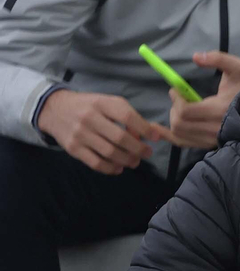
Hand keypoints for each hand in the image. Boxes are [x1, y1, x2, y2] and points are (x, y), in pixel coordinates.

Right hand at [37, 89, 171, 173]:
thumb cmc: (88, 106)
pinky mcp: (73, 148)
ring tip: (135, 161)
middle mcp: (90, 118)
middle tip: (147, 153)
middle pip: (120, 138)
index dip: (144, 129)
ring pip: (110, 152)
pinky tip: (119, 167)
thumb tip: (149, 132)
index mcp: (102, 103)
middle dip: (138, 149)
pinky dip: (111, 168)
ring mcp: (80, 134)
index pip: (127, 116)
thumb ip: (127, 115)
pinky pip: (96, 163)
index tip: (155, 137)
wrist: (54, 109)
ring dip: (127, 160)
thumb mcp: (106, 102)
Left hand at [166, 51, 239, 148]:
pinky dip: (167, 136)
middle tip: (179, 97)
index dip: (176, 99)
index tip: (176, 89)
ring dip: (174, 118)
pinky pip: (181, 143)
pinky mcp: (207, 145)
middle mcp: (214, 129)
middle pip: (179, 123)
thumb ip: (219, 59)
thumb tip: (196, 57)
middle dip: (174, 108)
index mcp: (219, 111)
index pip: (186, 111)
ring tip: (181, 108)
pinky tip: (157, 129)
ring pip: (178, 133)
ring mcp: (210, 140)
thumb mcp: (236, 69)